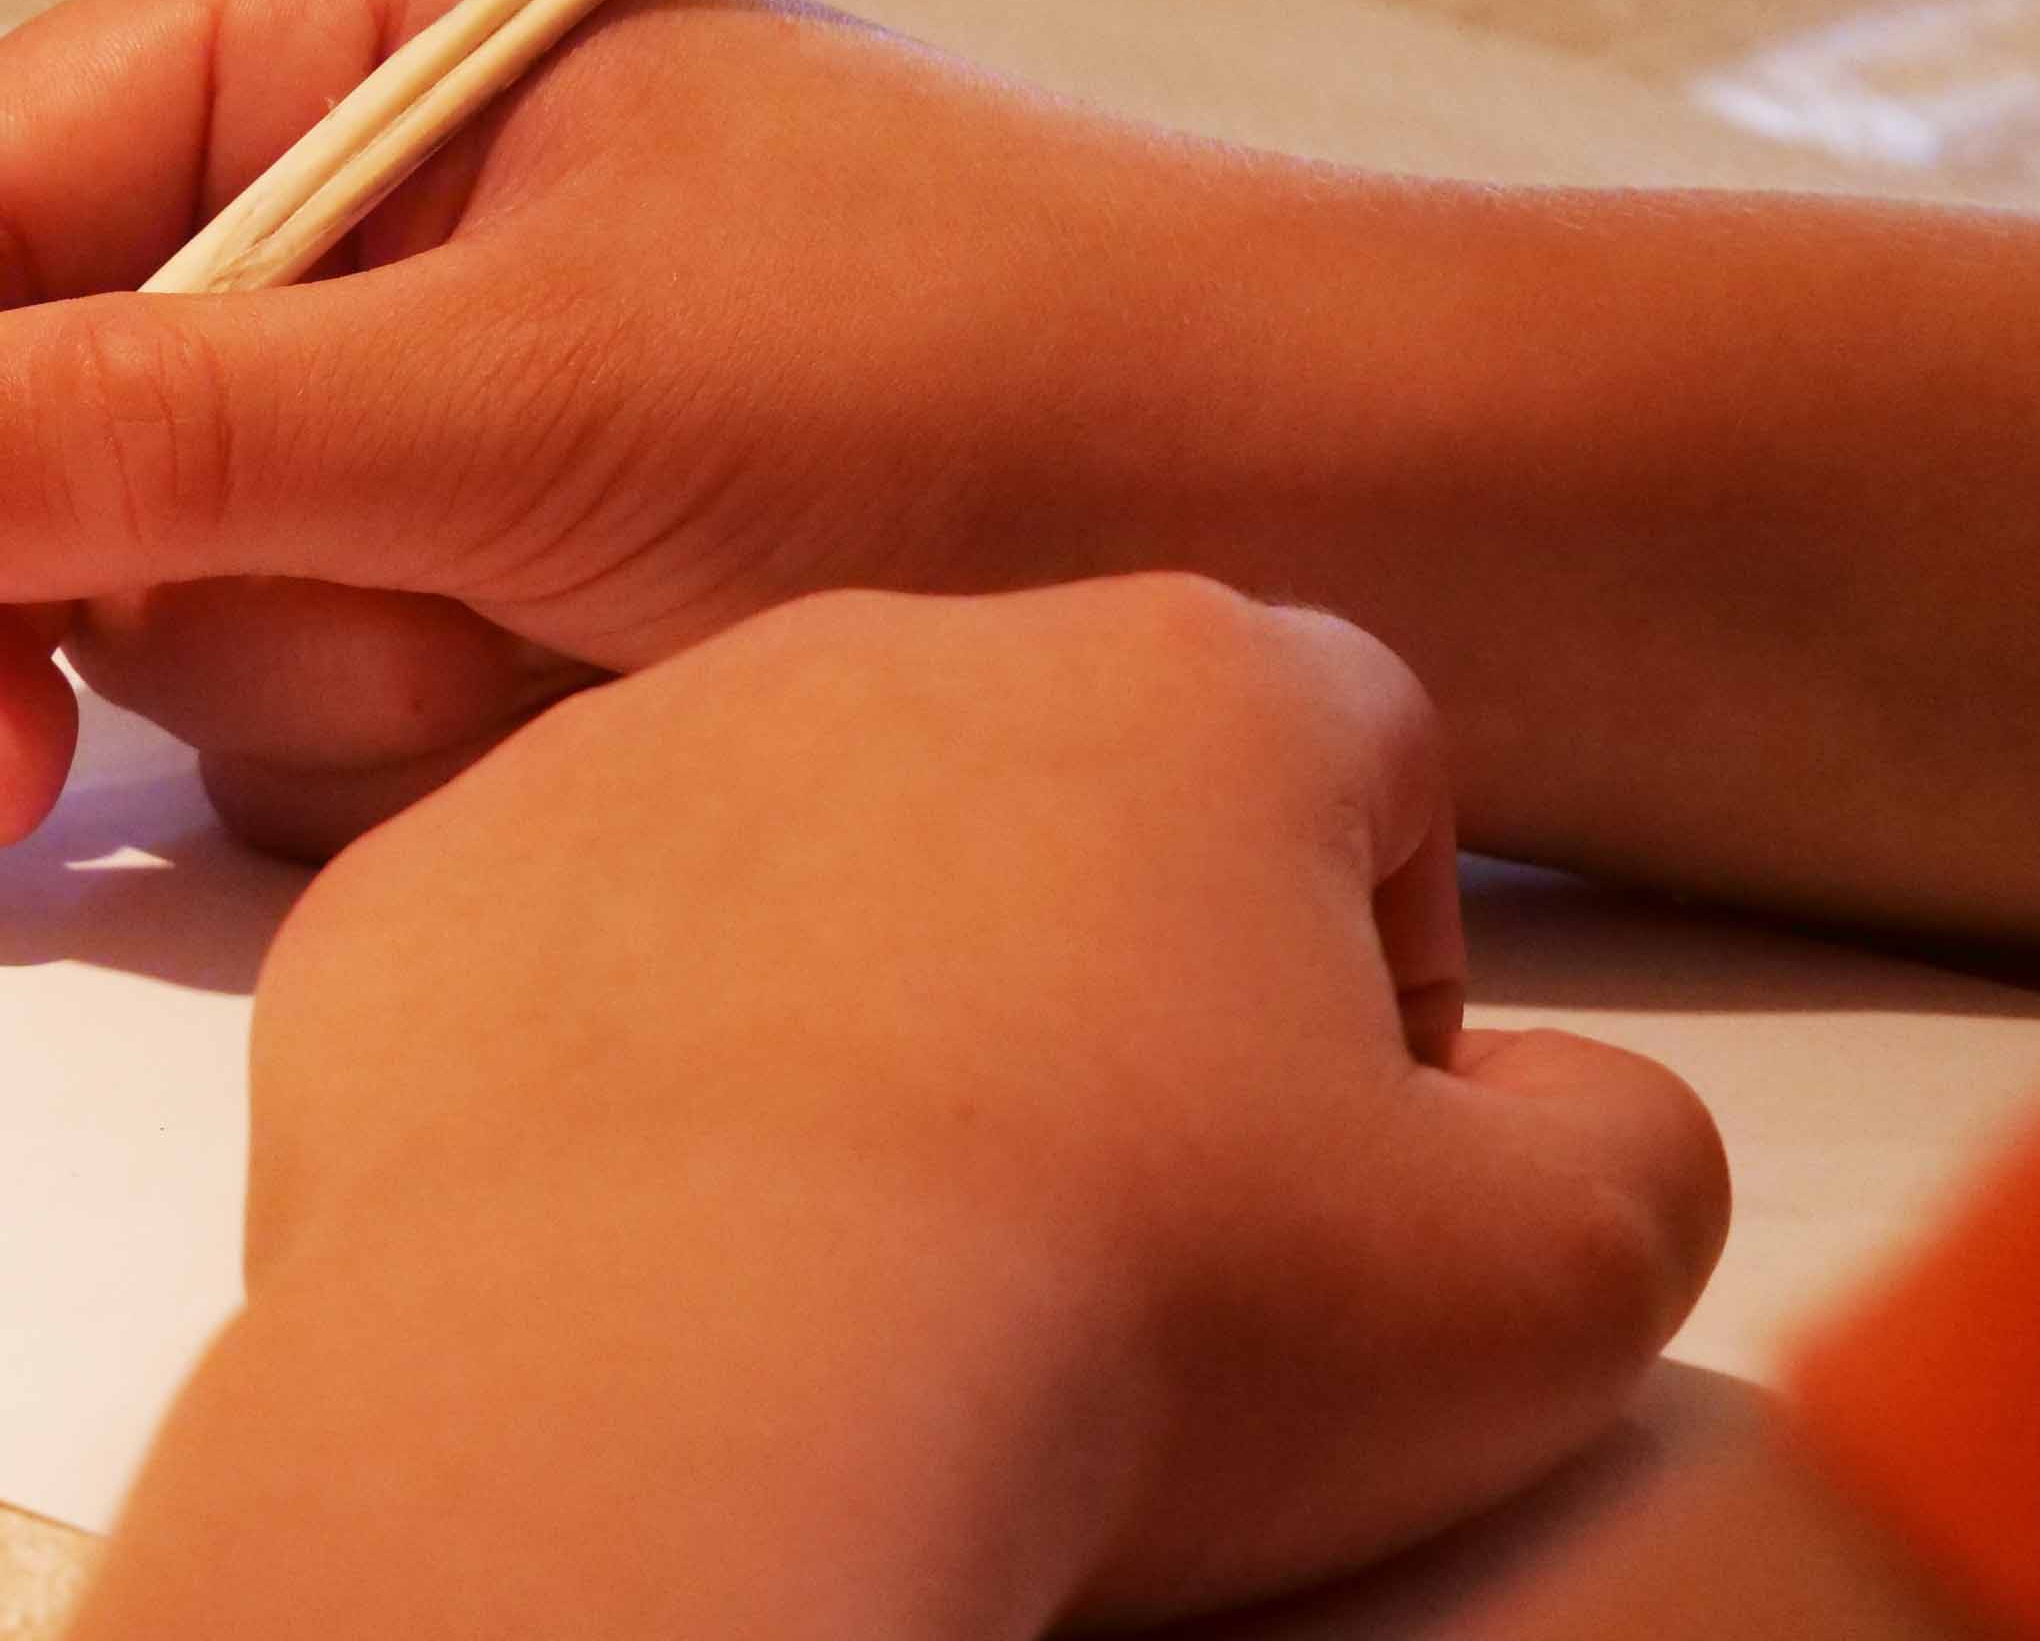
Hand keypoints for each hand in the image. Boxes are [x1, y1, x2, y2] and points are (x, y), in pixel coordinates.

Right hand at [0, 0, 1306, 855]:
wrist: (1312, 524)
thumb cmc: (956, 367)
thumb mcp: (535, 388)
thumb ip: (175, 430)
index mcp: (358, 36)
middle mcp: (364, 197)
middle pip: (32, 399)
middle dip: (39, 585)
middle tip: (2, 778)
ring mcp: (431, 394)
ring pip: (174, 581)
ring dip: (297, 667)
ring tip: (509, 666)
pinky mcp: (503, 562)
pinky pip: (321, 678)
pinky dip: (408, 727)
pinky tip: (570, 702)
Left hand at [72, 579, 1731, 1640]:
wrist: (655, 1389)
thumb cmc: (1107, 1311)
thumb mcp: (1537, 1291)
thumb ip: (1617, 1154)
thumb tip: (1552, 1112)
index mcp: (1186, 688)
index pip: (1354, 753)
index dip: (1380, 950)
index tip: (1338, 1130)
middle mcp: (886, 651)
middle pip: (1052, 774)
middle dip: (1094, 950)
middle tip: (1092, 1193)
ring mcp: (622, 750)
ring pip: (784, 840)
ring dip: (837, 987)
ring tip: (851, 1225)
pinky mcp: (422, 888)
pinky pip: (552, 944)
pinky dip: (607, 1060)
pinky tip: (649, 1223)